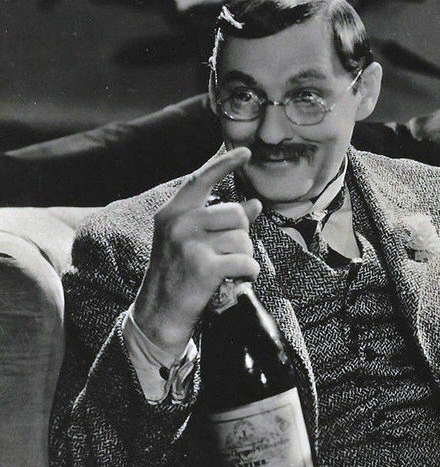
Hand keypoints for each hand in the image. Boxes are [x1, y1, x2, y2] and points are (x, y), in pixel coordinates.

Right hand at [133, 147, 261, 355]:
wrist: (158, 314)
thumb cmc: (177, 275)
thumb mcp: (191, 242)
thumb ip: (220, 221)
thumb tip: (254, 203)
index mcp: (172, 213)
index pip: (201, 179)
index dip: (224, 164)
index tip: (245, 152)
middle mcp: (179, 223)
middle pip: (235, 214)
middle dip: (240, 235)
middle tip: (224, 254)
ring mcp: (190, 244)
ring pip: (243, 239)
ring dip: (243, 256)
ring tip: (225, 269)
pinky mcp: (204, 267)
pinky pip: (247, 261)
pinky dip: (249, 273)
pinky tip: (236, 279)